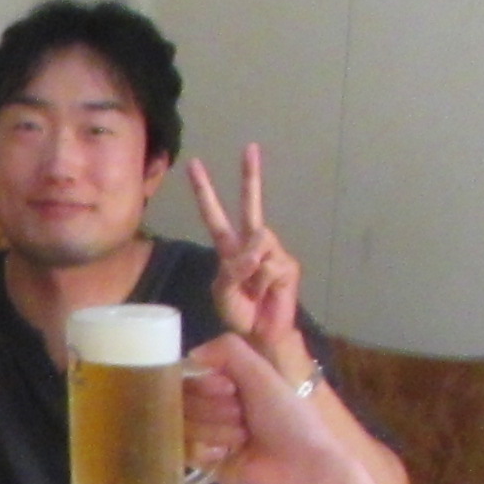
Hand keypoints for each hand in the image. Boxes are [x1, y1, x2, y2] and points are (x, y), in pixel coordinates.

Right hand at [180, 330, 362, 483]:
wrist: (299, 467)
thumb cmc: (286, 417)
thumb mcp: (263, 374)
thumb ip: (228, 350)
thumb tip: (192, 354)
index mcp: (230, 384)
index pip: (191, 376)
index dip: (206, 384)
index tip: (229, 389)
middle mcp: (215, 406)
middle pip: (184, 401)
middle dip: (215, 409)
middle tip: (243, 417)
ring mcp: (207, 435)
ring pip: (184, 425)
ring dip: (216, 430)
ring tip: (242, 438)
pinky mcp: (204, 463)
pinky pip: (184, 450)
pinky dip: (207, 451)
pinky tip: (227, 455)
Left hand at [184, 143, 313, 383]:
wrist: (262, 334)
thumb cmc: (240, 313)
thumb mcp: (223, 292)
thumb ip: (232, 271)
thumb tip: (253, 254)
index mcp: (230, 248)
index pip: (215, 215)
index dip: (205, 191)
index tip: (195, 164)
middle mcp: (252, 244)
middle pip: (251, 205)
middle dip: (251, 176)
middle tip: (250, 148)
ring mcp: (273, 252)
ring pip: (258, 241)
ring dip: (249, 269)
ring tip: (252, 290)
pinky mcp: (288, 265)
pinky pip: (269, 264)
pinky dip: (262, 282)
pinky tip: (265, 293)